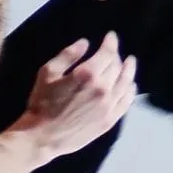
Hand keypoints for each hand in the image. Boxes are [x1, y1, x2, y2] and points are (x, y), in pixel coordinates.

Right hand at [14, 31, 133, 160]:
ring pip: (126, 83)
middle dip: (116, 55)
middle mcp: (103, 89)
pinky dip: (130, 91)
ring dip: (129, 70)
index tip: (111, 36)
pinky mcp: (110, 120)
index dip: (111, 42)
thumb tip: (86, 42)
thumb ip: (68, 55)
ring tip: (130, 62)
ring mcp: (109, 106)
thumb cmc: (41, 102)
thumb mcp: (48, 72)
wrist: (43, 136)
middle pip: (117, 67)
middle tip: (113, 51)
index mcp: (87, 75)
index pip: (107, 53)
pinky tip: (131, 85)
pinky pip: (126, 102)